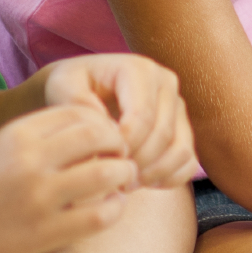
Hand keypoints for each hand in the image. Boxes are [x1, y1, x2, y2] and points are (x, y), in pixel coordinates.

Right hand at [0, 101, 135, 252]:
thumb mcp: (7, 143)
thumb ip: (48, 132)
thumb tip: (101, 125)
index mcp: (21, 132)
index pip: (82, 112)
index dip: (105, 123)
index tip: (109, 137)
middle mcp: (31, 160)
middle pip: (99, 136)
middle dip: (120, 145)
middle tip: (122, 157)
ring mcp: (40, 197)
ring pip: (107, 174)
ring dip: (124, 175)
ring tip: (123, 181)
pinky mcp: (47, 232)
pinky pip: (100, 215)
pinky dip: (115, 208)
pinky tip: (112, 206)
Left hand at [43, 54, 197, 190]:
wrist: (83, 88)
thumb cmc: (71, 87)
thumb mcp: (63, 85)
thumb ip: (77, 101)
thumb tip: (106, 128)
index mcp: (140, 69)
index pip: (142, 116)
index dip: (122, 146)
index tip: (99, 161)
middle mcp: (166, 83)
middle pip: (162, 135)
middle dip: (136, 164)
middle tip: (111, 179)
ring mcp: (178, 106)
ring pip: (180, 149)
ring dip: (154, 174)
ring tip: (125, 183)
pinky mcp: (183, 127)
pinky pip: (189, 160)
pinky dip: (170, 177)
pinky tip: (142, 182)